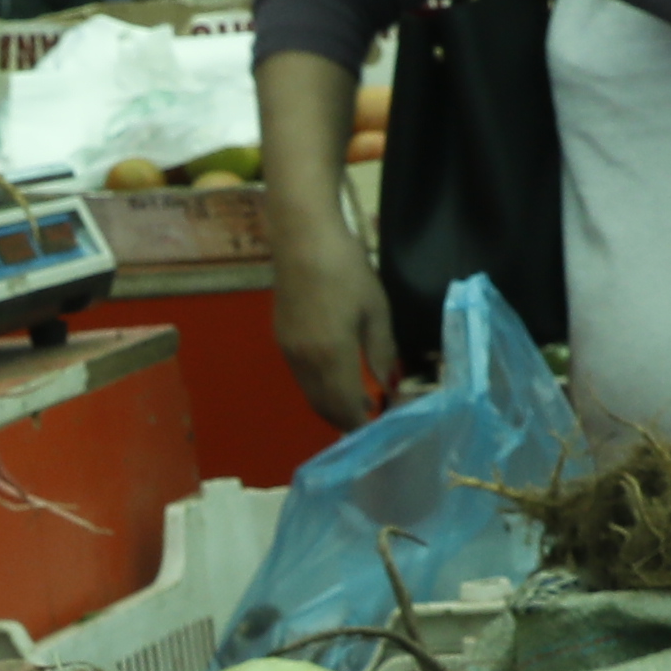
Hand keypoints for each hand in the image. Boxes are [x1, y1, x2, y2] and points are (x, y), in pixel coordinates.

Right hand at [270, 232, 400, 431]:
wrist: (302, 239)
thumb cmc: (345, 269)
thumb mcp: (376, 309)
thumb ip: (381, 351)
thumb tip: (388, 384)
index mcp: (332, 356)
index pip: (346, 406)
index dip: (361, 424)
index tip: (379, 430)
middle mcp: (306, 362)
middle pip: (324, 407)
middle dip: (346, 421)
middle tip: (370, 422)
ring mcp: (289, 351)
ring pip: (310, 394)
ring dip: (332, 405)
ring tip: (358, 403)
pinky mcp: (282, 339)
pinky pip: (301, 377)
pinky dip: (319, 388)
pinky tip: (337, 376)